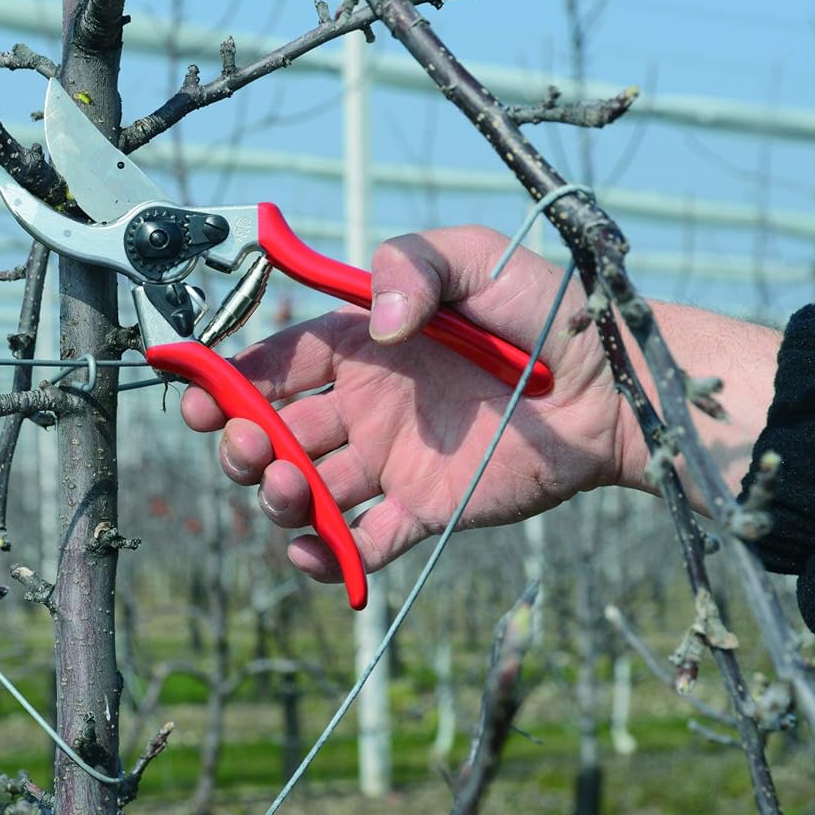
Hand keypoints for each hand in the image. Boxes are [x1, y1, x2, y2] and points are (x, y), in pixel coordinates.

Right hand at [180, 226, 641, 584]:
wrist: (615, 388)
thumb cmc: (548, 311)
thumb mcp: (474, 258)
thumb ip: (411, 267)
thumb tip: (374, 329)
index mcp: (363, 347)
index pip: (277, 363)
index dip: (230, 379)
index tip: (198, 393)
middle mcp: (367, 406)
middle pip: (274, 431)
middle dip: (241, 442)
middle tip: (247, 446)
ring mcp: (392, 461)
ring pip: (307, 489)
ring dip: (278, 496)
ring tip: (289, 488)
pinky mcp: (425, 508)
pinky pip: (363, 541)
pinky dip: (330, 556)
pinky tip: (315, 552)